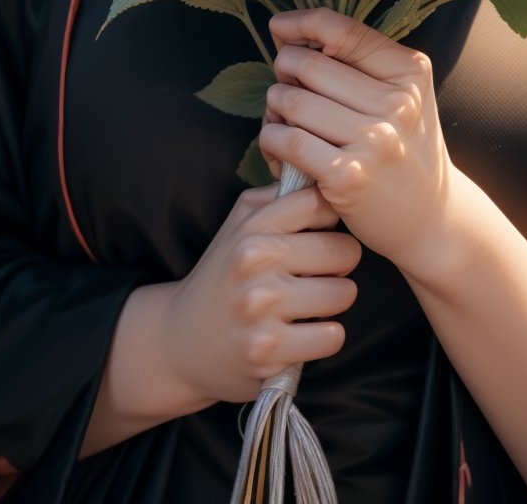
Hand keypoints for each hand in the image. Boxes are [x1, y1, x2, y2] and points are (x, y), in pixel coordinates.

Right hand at [162, 181, 361, 404]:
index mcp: (253, 227)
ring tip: (310, 302)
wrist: (182, 341)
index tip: (320, 232)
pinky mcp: (268, 350)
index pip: (321, 204)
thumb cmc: (223, 275)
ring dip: (334, 302)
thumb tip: (321, 176)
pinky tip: (304, 333)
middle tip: (317, 273)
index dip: (330, 220)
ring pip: (344, 293)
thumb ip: (278, 197)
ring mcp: (261, 308)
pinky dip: (324, 336)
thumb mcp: (240, 224)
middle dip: (339, 264)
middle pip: (344, 250)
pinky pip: (332, 336)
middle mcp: (255, 261)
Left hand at [260, 8, 455, 274]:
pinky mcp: (348, 175)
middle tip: (287, 92)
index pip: (341, 30)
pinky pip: (286, 140)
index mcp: (410, 72)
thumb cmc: (402, 149)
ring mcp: (375, 139)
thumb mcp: (401, 97)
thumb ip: (354, 62)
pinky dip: (271, 141)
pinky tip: (278, 151)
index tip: (279, 28)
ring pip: (291, 101)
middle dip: (284, 74)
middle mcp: (397, 102)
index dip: (300, 23)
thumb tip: (284, 30)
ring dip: (273, 110)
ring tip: (281, 123)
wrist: (430, 219)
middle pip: (307, 64)